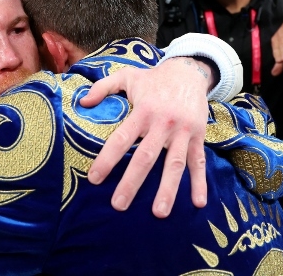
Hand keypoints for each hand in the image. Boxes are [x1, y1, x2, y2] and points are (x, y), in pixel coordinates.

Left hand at [80, 57, 210, 217]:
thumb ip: (103, 87)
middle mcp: (163, 123)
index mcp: (144, 111)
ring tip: (159, 212)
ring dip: (167, 189)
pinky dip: (200, 182)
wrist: (189, 71)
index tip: (94, 178)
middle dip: (132, 183)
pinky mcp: (198, 136)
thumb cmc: (153, 78)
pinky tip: (198, 202)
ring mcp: (182, 132)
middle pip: (146, 157)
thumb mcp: (127, 76)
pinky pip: (199, 162)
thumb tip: (82, 102)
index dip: (108, 159)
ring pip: (174, 164)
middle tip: (118, 205)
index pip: (122, 139)